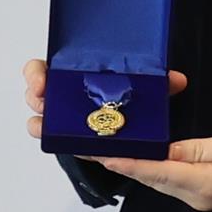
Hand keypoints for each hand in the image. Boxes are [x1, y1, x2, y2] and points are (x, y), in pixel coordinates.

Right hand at [24, 57, 186, 140]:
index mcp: (72, 74)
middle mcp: (63, 96)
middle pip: (36, 94)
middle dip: (35, 98)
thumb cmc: (124, 94)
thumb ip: (156, 81)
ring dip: (40, 123)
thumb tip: (176, 80)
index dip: (35, 73)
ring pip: (41, 120)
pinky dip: (58, 142)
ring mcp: (64, 119)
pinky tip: (65, 143)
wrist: (130, 120)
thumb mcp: (139, 84)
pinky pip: (58, 141)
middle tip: (43, 100)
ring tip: (45, 127)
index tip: (42, 81)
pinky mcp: (71, 139)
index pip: (42, 67)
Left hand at [98, 127, 211, 209]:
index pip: (156, 171)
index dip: (126, 162)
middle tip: (91, 147)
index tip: (98, 154)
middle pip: (151, 178)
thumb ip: (198, 149)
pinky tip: (137, 157)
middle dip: (122, 163)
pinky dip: (150, 169)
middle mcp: (197, 197)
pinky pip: (169, 181)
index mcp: (205, 184)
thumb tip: (165, 151)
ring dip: (133, 166)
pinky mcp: (204, 193)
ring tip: (106, 149)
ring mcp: (200, 198)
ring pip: (158, 180)